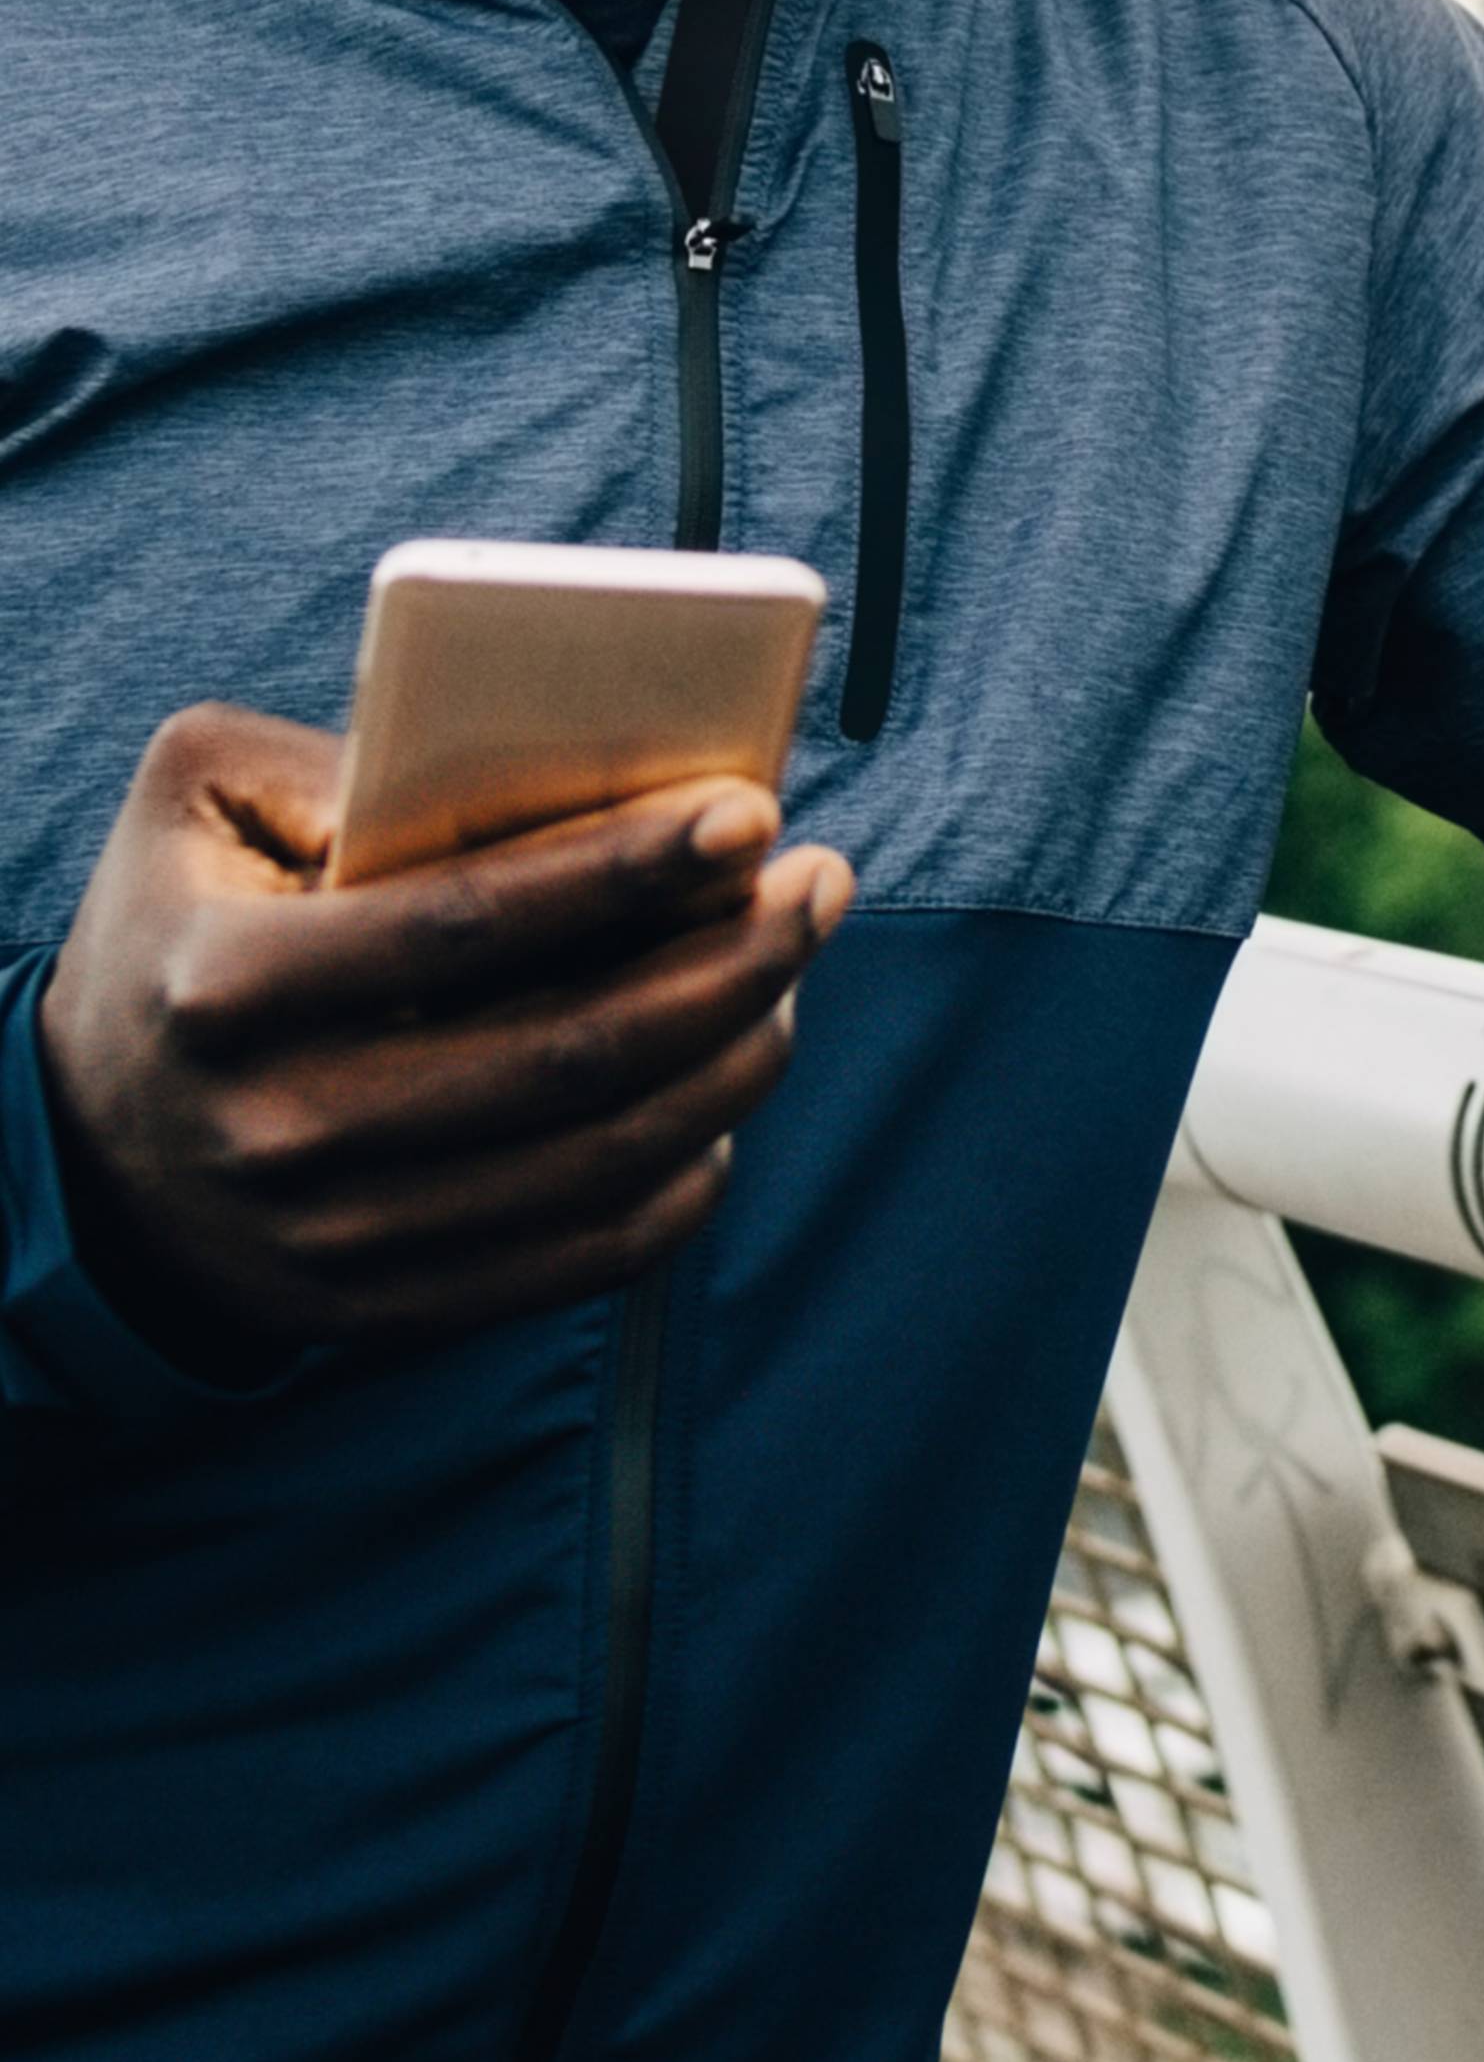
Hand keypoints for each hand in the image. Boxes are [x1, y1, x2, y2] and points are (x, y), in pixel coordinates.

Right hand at [37, 702, 851, 1366]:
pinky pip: (580, 1254)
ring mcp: (334, 1238)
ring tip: (792, 963)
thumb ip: (333, 753)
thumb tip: (523, 759)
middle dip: (730, 958)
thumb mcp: (195, 802)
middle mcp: (281, 1129)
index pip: (469, 925)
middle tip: (819, 880)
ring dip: (734, 1055)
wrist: (87, 1144)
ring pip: (598, 1155)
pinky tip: (730, 1088)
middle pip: (567, 1050)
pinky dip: (687, 1177)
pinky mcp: (382, 1308)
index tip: (750, 811)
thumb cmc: (180, 930)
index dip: (626, 868)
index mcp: (230, 989)